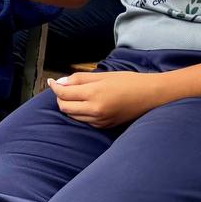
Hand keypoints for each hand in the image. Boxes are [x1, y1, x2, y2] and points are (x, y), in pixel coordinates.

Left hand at [46, 71, 164, 128]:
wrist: (150, 96)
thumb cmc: (128, 81)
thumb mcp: (103, 75)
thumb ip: (79, 79)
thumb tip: (61, 83)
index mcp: (94, 94)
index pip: (64, 94)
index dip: (54, 87)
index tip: (51, 81)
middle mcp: (95, 110)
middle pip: (64, 107)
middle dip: (59, 98)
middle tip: (62, 88)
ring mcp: (100, 120)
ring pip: (73, 115)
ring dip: (68, 105)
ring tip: (73, 94)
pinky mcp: (104, 126)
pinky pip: (84, 120)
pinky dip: (80, 112)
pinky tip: (86, 103)